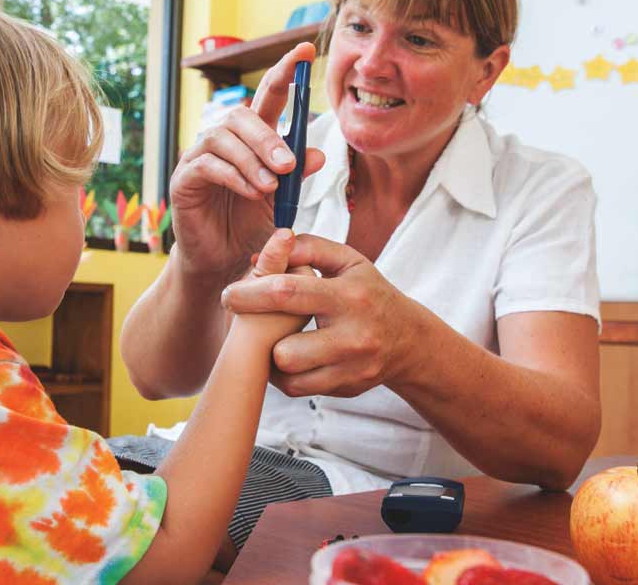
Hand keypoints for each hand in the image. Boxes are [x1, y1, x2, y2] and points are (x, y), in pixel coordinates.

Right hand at [169, 42, 325, 279]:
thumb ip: (297, 179)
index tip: (304, 51)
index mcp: (252, 141)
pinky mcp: (184, 180)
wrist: (223, 264)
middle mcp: (224, 142)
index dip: (284, 72)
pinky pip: (207, 165)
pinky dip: (233, 176)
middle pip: (241, 116)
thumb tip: (318, 154)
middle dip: (268, 137)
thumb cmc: (251, 230)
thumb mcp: (282, 204)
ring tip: (271, 186)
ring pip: (222, 137)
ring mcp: (200, 158)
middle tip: (289, 165)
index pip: (269, 98)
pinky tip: (251, 193)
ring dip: (252, 159)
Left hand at [221, 235, 424, 397]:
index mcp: (348, 296)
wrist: (408, 339)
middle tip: (247, 321)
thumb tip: (265, 252)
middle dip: (259, 334)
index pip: (288, 293)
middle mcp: (352, 336)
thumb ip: (308, 248)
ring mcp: (350, 368)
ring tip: (272, 338)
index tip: (229, 295)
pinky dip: (284, 374)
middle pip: (282, 349)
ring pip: (287, 373)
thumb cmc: (367, 292)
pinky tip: (287, 355)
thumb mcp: (347, 261)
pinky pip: (296, 388)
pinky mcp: (346, 388)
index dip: (250, 294)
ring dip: (271, 356)